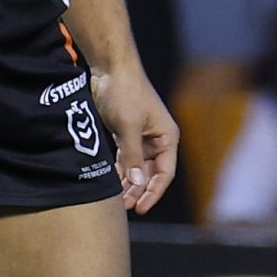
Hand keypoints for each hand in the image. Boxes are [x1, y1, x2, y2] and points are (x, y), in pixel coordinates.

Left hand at [92, 65, 178, 213]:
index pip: (164, 173)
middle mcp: (157, 140)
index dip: (153, 192)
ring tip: (117, 201)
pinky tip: (111, 184)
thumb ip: (132, 155)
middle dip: (138, 191)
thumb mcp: (128, 126)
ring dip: (128, 184)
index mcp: (167, 137)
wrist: (110, 69)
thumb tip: (136, 183)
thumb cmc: (125, 93)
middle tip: (124, 207)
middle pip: (150, 173)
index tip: (141, 207)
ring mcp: (141, 137)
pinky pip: (125, 159)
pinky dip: (119, 171)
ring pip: (136, 168)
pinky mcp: (125, 134)